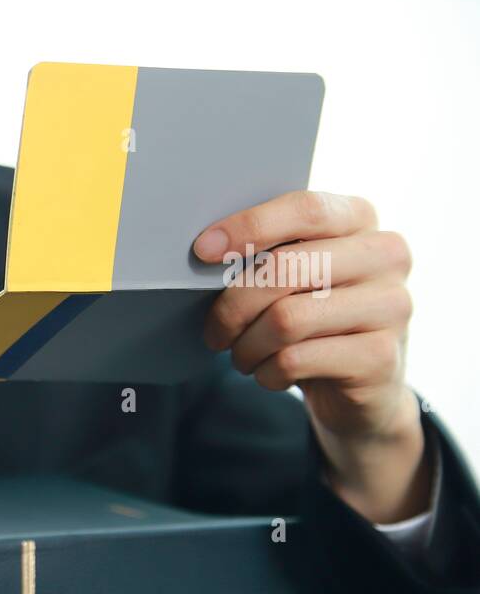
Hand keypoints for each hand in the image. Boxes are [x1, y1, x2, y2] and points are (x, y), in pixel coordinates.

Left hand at [194, 190, 429, 522]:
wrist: (363, 384)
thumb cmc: (314, 317)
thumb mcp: (296, 275)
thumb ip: (268, 252)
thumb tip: (206, 250)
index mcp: (361, 219)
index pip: (305, 209)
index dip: (249, 226)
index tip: (202, 250)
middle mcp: (386, 255)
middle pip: (285, 269)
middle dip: (233, 306)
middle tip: (214, 332)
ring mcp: (392, 305)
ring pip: (286, 320)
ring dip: (246, 346)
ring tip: (241, 356)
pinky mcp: (381, 356)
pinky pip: (295, 359)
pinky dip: (266, 371)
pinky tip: (269, 373)